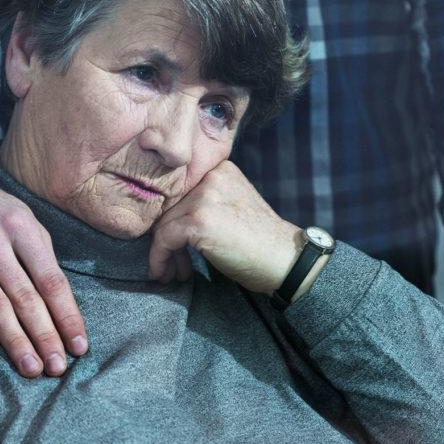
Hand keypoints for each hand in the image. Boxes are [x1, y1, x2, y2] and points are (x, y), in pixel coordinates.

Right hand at [0, 166, 87, 376]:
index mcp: (22, 227)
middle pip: (23, 296)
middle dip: (43, 335)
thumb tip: (63, 310)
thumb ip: (43, 260)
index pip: (51, 280)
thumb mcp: (26, 222)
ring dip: (13, 339)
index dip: (67, 316)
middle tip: (56, 368)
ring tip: (30, 367)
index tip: (78, 346)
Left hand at [148, 161, 301, 294]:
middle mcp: (211, 177)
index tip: (172, 244)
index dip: (171, 219)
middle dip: (166, 239)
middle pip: (168, 207)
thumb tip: (163, 219)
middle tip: (173, 263)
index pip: (179, 191)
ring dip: (162, 253)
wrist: (284, 261)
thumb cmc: (259, 242)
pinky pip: (164, 239)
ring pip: (163, 224)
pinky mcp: (199, 221)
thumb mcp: (231, 207)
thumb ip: (203, 202)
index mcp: (220, 170)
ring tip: (170, 273)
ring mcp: (205, 198)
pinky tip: (165, 274)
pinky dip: (160, 259)